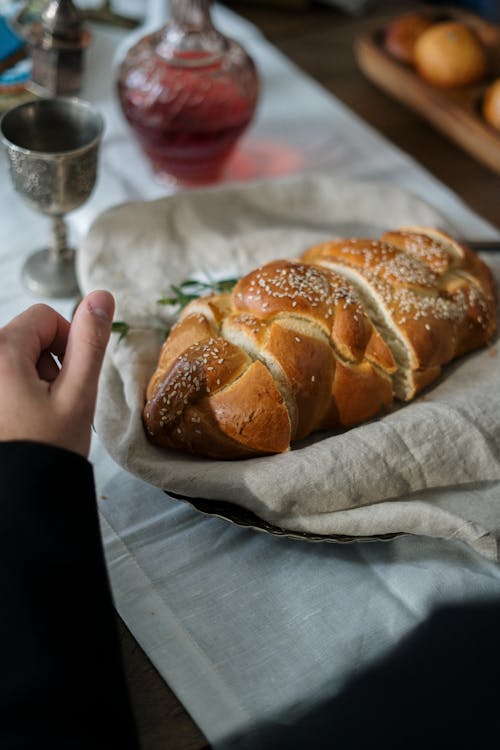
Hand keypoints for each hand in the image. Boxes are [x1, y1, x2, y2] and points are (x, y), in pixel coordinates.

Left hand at [0, 291, 114, 456]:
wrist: (19, 494)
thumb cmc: (47, 449)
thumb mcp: (77, 393)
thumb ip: (90, 341)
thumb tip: (101, 296)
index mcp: (0, 350)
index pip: (45, 316)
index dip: (68, 342)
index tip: (69, 379)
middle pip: (28, 335)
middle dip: (48, 362)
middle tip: (53, 402)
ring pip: (15, 356)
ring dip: (33, 378)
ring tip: (37, 415)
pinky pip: (5, 374)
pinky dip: (18, 389)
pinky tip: (22, 419)